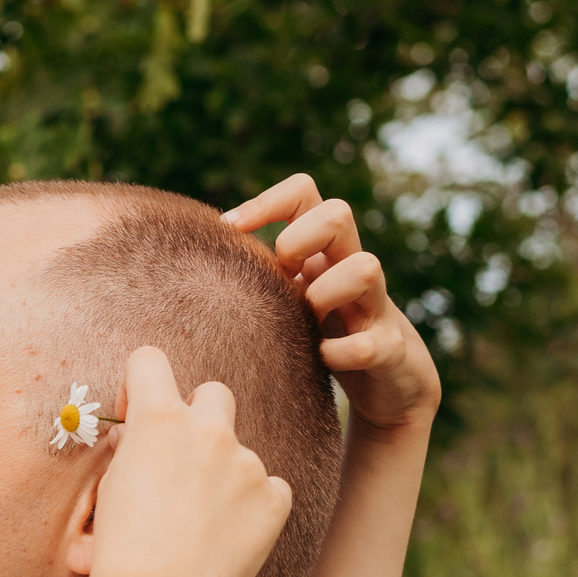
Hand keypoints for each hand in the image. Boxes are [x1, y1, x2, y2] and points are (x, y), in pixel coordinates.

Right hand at [91, 347, 292, 576]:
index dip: (140, 383)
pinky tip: (228, 538)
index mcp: (158, 418)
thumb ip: (132, 453)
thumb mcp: (110, 489)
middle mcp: (208, 429)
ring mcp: (247, 462)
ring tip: (199, 523)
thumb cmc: (121, 547)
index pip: (149, 361)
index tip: (135, 415)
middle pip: (213, 393)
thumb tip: (138, 445)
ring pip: (240, 452)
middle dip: (199, 417)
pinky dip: (251, 509)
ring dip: (223, 474)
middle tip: (182, 461)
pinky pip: (269, 490)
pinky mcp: (274, 497)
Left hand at [225, 174, 442, 437]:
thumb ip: (255, 279)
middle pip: (338, 213)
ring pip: (366, 267)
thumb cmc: (322, 336)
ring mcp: (374, 307)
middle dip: (300, 239)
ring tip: (307, 320)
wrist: (389, 382)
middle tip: (282, 275)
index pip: (304, 193)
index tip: (231, 230)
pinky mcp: (390, 350)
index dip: (267, 202)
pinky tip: (322, 359)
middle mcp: (350, 268)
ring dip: (325, 292)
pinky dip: (342, 353)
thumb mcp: (287, 299)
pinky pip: (371, 343)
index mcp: (321, 253)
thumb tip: (187, 266)